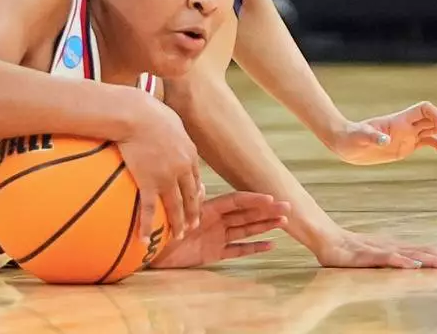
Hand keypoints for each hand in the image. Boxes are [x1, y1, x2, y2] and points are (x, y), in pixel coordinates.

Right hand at [117, 92, 202, 244]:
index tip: (197, 201)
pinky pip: (149, 209)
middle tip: (194, 226)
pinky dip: (148, 225)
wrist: (137, 116)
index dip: (197, 193)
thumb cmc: (151, 112)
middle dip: (193, 213)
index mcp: (190, 153)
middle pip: (191, 196)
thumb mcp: (172, 120)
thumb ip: (175, 132)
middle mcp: (183, 169)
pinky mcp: (149, 183)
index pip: (196, 178)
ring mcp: (167, 178)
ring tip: (179, 236)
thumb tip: (172, 131)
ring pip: (176, 206)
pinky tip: (146, 237)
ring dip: (178, 223)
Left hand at [148, 192, 289, 268]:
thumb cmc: (160, 226)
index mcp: (209, 207)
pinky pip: (237, 250)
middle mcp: (216, 220)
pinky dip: (253, 248)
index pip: (236, 201)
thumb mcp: (173, 208)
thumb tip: (198, 182)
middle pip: (247, 214)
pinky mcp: (214, 253)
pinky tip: (269, 245)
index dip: (253, 199)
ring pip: (246, 230)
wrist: (148, 249)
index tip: (271, 197)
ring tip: (284, 222)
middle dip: (267, 211)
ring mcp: (217, 236)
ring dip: (264, 226)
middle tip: (288, 207)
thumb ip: (187, 198)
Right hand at [312, 226, 436, 269]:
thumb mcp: (376, 256)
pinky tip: (413, 264)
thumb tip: (413, 264)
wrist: (326, 238)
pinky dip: (402, 261)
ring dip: (432, 259)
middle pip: (425, 252)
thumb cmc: (350, 250)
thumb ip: (393, 260)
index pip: (427, 251)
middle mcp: (394, 247)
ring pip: (411, 254)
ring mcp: (381, 250)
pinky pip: (387, 258)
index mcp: (397, 248)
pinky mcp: (367, 255)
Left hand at [328, 102, 436, 165]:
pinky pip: (427, 143)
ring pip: (433, 130)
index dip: (436, 116)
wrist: (345, 144)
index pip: (424, 110)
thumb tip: (385, 139)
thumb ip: (372, 136)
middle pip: (434, 119)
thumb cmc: (350, 138)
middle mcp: (406, 126)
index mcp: (398, 120)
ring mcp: (407, 135)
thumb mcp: (358, 138)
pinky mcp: (406, 146)